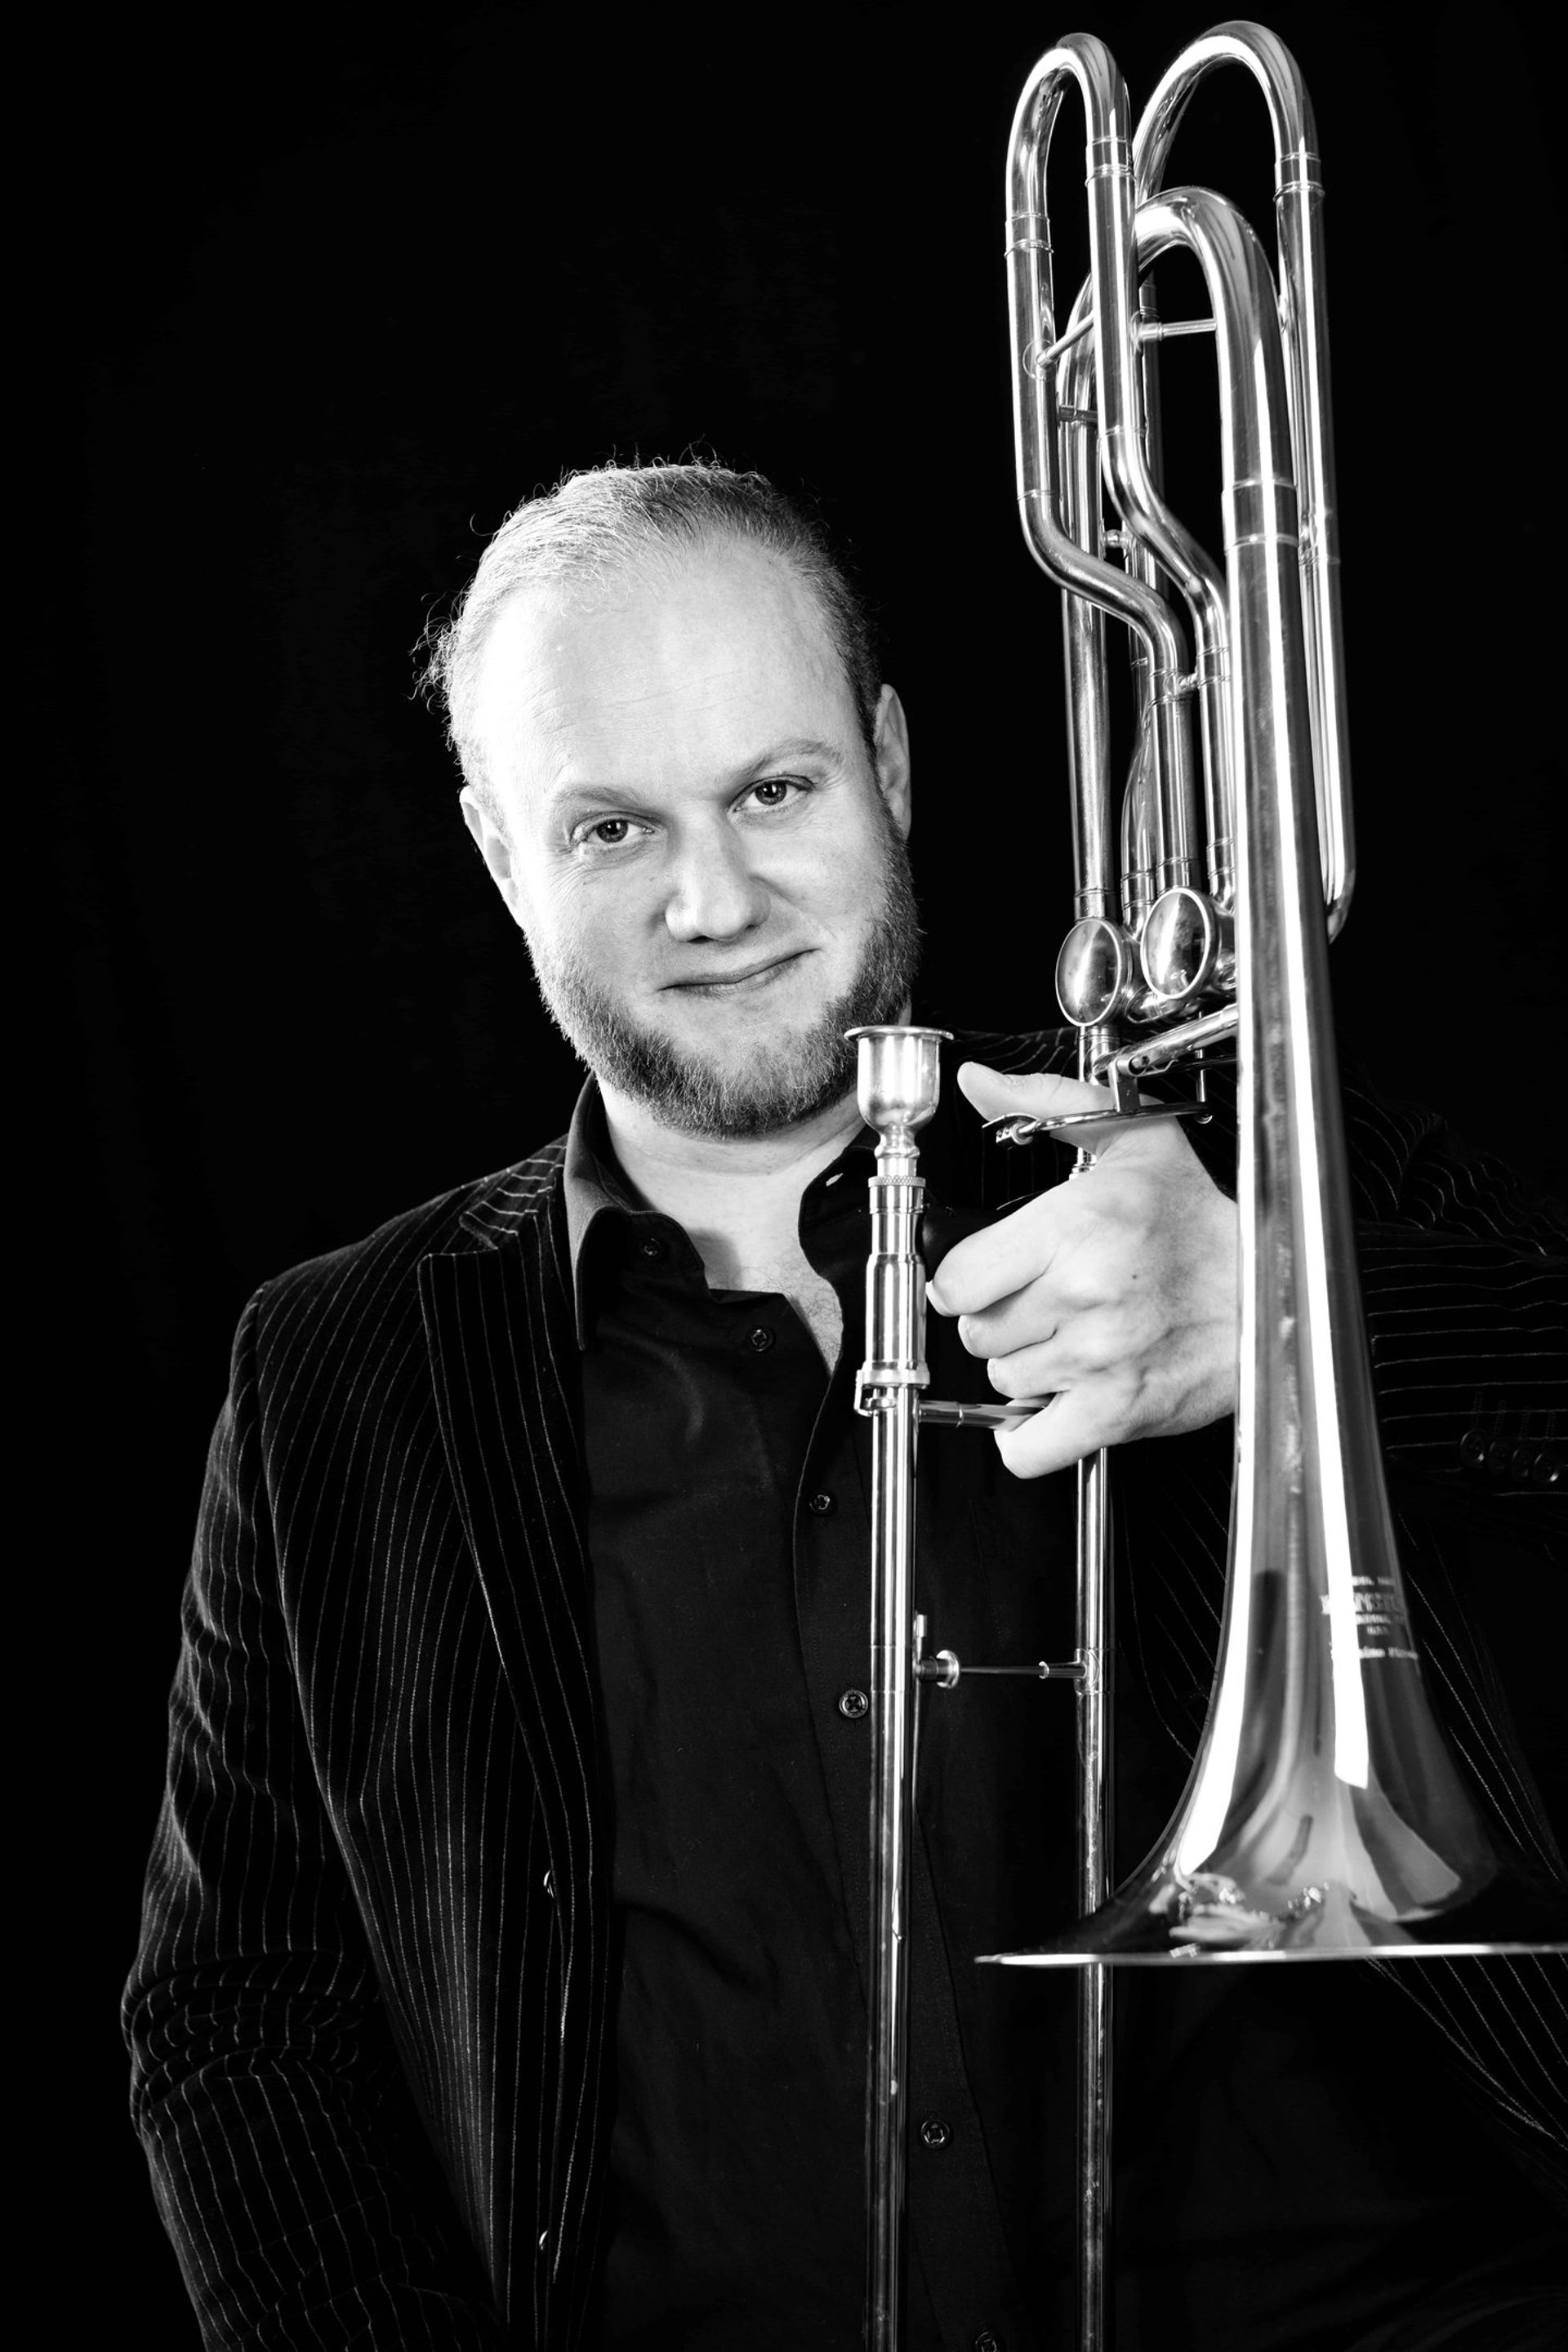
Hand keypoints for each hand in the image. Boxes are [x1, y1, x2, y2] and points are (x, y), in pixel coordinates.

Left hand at [924, 1062, 1238, 1477]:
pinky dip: (1026, 1436)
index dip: (963, 1277)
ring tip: (1065, 1339)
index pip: (956, 1279)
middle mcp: (1083, 1293)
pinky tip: (1049, 1402)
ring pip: (1002, 1381)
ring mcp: (1098, 1358)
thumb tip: (979, 1085)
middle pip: (976, 1331)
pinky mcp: (1117, 1412)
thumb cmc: (1199, 1223)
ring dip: (1024, 1366)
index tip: (985, 1273)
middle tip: (1039, 1302)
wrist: (1273, 1289)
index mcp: (1075, 1225)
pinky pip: (1028, 1448)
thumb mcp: (1130, 1140)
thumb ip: (1044, 1105)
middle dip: (999, 1317)